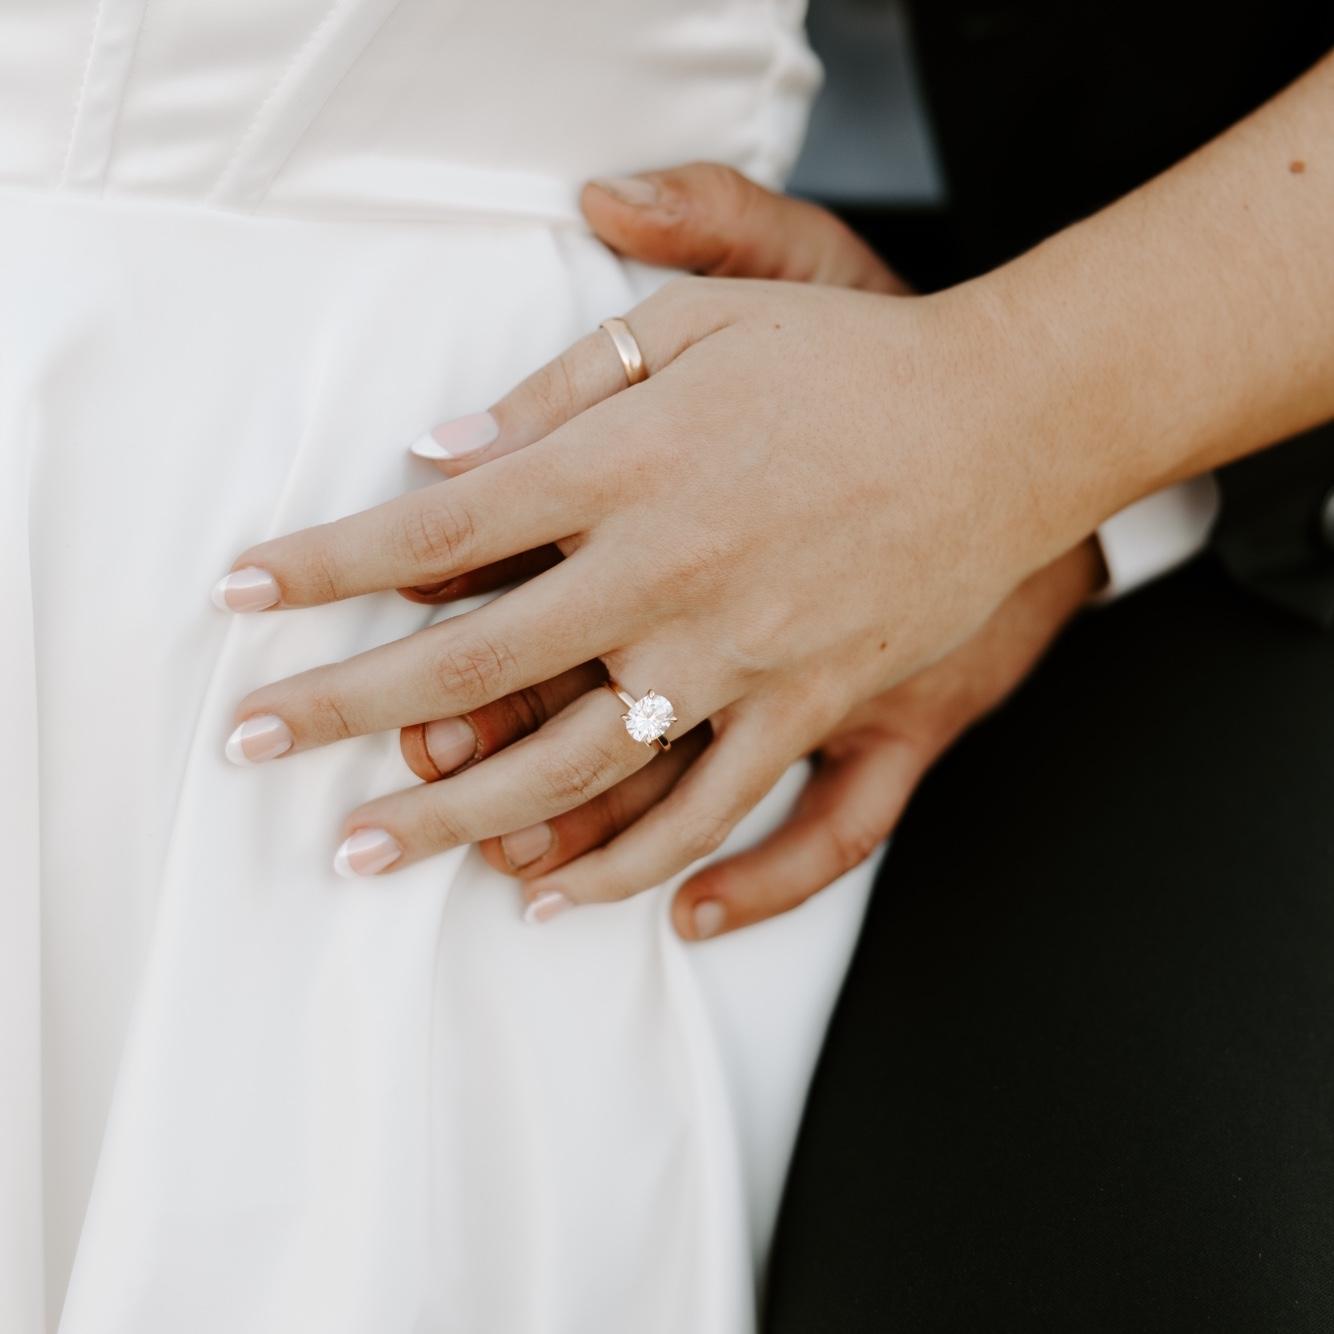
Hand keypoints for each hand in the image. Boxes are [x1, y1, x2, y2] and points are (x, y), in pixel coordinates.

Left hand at [214, 184, 1089, 905]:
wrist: (1007, 421)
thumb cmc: (849, 357)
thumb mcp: (706, 315)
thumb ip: (563, 381)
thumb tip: (438, 452)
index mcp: (632, 464)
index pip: (439, 526)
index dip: (325, 563)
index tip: (238, 594)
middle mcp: (670, 573)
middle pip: (475, 665)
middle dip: (345, 706)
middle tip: (250, 748)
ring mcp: (742, 659)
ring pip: (575, 770)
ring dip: (458, 817)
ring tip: (363, 854)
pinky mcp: (812, 711)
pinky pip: (713, 818)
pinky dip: (633, 871)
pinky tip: (555, 903)